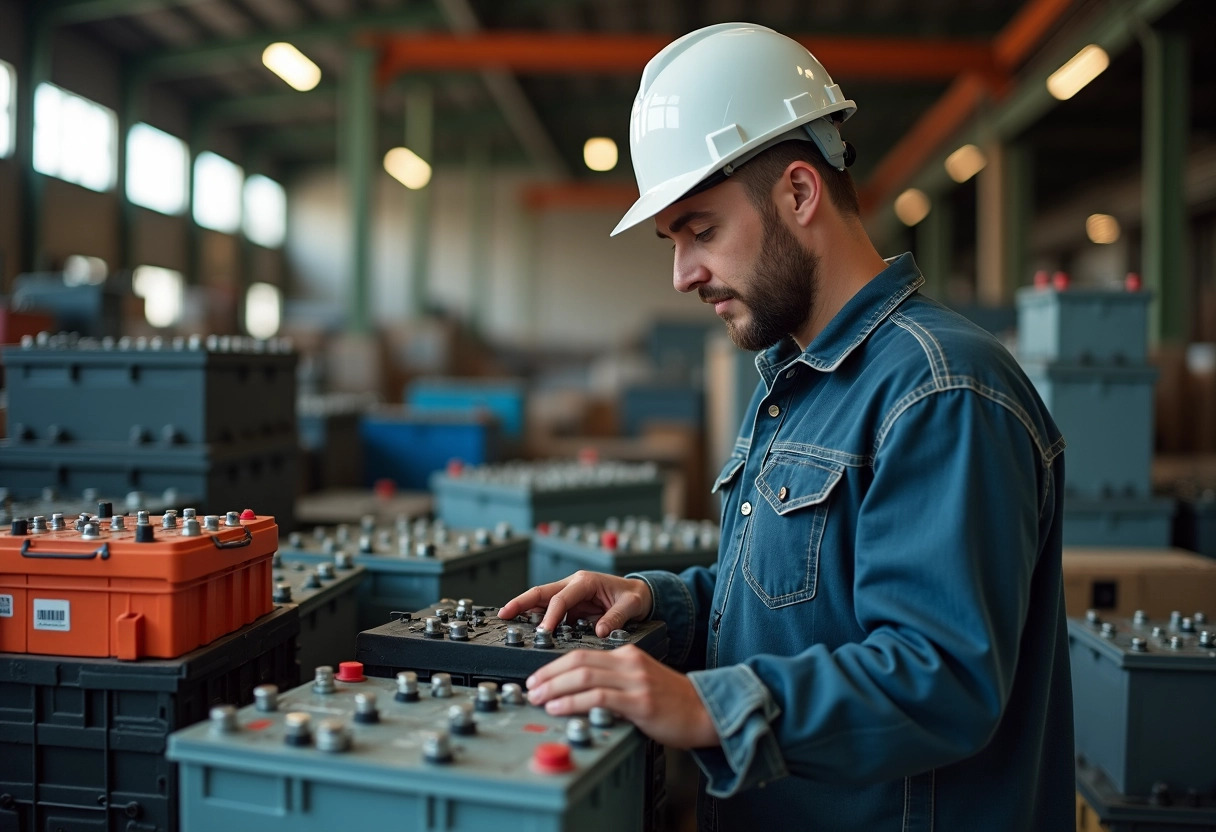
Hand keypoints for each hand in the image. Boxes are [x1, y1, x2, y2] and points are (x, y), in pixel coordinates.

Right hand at [498, 570, 652, 636]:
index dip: (550, 616)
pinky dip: (536, 618)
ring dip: (524, 609)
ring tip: (507, 619)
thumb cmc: (635, 596)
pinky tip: (527, 628)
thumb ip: (616, 618)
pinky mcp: (570, 606)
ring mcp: (570, 594)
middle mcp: (573, 585)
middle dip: (520, 602)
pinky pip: (549, 611)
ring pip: (540, 600)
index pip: (560, 599)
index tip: (543, 632)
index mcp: (585, 582)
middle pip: (540, 592)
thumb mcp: (631, 605)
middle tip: (504, 613)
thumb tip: (599, 631)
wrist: (641, 594)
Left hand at [526, 644, 719, 749]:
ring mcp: (635, 681)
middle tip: (530, 687)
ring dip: (555, 687)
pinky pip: (598, 696)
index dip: (554, 665)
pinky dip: (573, 701)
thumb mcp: (640, 683)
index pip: (582, 653)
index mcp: (628, 655)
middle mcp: (629, 662)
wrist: (706, 712)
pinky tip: (559, 708)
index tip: (538, 678)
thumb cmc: (674, 703)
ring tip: (538, 698)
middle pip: (578, 660)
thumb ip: (614, 683)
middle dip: (548, 674)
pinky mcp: (639, 701)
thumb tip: (579, 695)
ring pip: (584, 676)